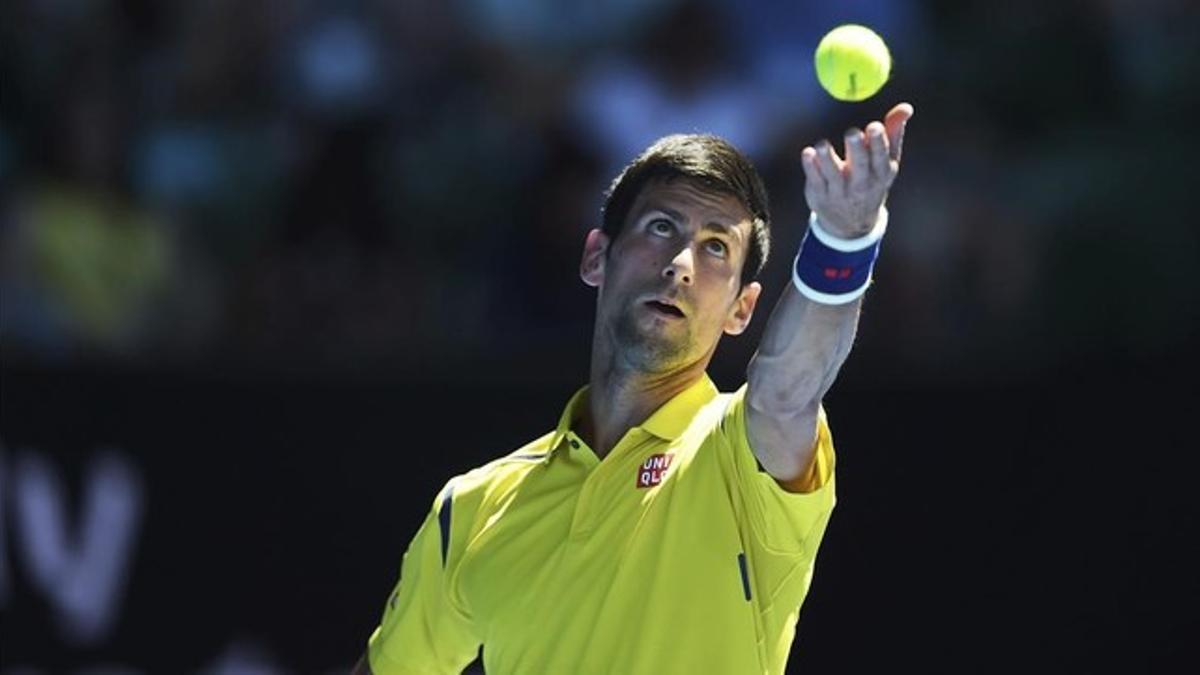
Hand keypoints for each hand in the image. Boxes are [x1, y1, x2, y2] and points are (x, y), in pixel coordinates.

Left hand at [801, 102, 913, 238]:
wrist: (852, 223)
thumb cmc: (872, 180)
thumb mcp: (887, 161)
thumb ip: (894, 132)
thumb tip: (905, 107)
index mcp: (881, 173)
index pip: (881, 157)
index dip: (878, 143)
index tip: (874, 126)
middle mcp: (861, 184)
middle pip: (859, 166)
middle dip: (856, 149)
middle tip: (852, 133)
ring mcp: (839, 191)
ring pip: (833, 174)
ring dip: (827, 159)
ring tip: (821, 145)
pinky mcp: (820, 194)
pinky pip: (815, 180)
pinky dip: (811, 168)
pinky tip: (807, 154)